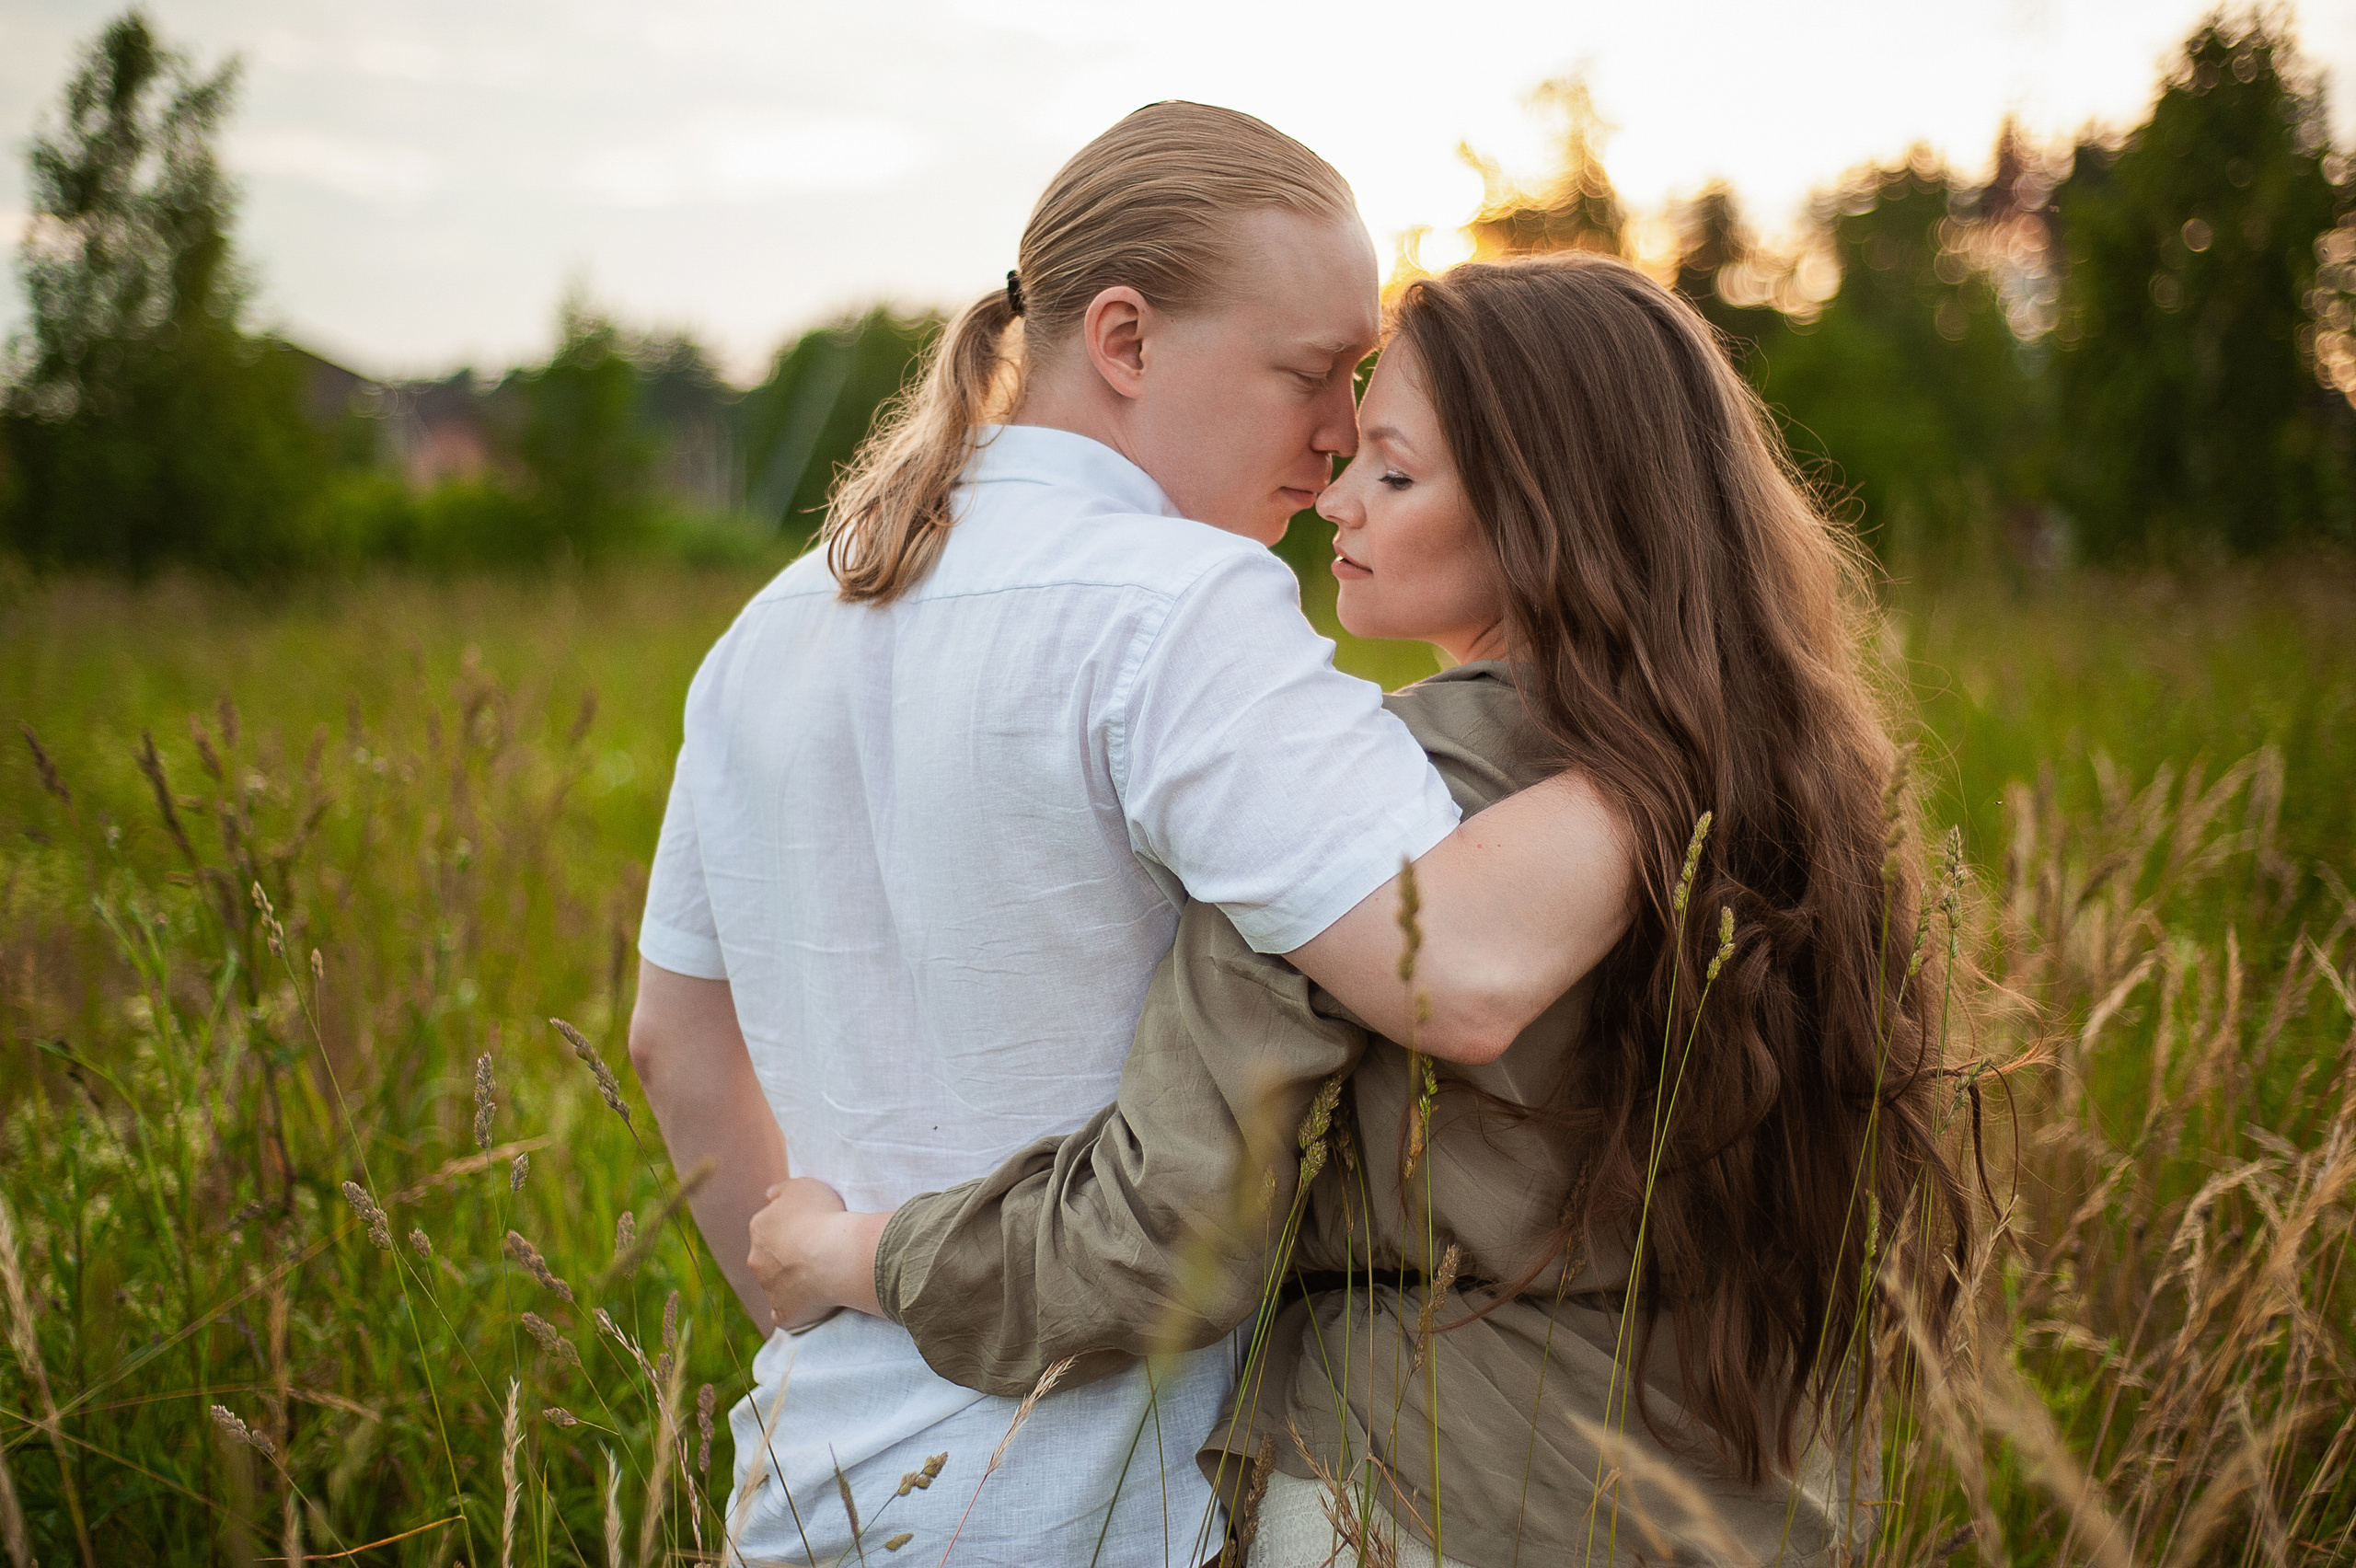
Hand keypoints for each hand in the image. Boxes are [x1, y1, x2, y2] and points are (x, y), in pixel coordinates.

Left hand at [746, 1178, 887, 1329]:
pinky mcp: (785, 1313)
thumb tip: (769, 1196)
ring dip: (793, 1282)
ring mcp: (769, 1289)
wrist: (836, 1254)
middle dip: (786, 1257)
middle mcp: (757, 1259)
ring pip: (776, 1286)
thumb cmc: (822, 1215)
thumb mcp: (803, 1185)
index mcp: (760, 1228)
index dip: (792, 1229)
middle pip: (768, 1258)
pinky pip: (785, 1314)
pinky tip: (809, 1306)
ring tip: (823, 1276)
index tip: (812, 1229)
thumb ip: (782, 1190)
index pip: (769, 1228)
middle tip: (818, 1253)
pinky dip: (794, 1311)